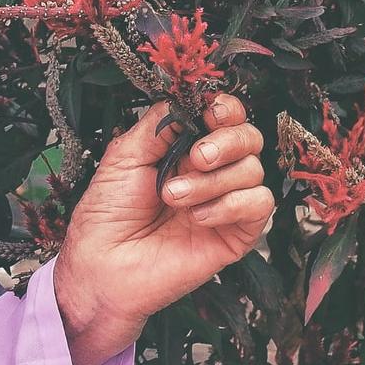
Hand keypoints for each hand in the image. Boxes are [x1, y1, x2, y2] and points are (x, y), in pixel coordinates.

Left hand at [53, 93, 273, 364]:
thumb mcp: (124, 156)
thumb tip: (188, 100)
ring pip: (253, 170)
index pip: (223, 116)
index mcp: (184, 147)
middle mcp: (210, 171)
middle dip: (226, 141)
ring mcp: (225, 201)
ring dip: (212, 181)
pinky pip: (259, 204)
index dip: (226, 108)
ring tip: (174, 198)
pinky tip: (197, 217)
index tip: (213, 110)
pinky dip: (229, 205)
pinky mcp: (237, 233)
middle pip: (249, 137)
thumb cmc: (107, 213)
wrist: (104, 265)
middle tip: (195, 158)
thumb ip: (159, 124)